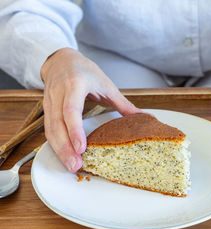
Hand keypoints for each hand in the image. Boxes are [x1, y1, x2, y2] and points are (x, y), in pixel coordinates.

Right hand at [40, 48, 141, 171]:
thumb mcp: (106, 84)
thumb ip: (123, 103)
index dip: (75, 130)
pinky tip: (64, 156)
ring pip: (50, 129)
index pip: (71, 110)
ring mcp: (49, 102)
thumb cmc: (85, 71)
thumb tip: (144, 116)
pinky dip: (55, 144)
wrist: (61, 60)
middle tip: (76, 165)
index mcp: (75, 85)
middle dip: (66, 147)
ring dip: (60, 150)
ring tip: (71, 166)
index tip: (82, 147)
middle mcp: (59, 94)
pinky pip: (48, 129)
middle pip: (58, 124)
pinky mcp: (46, 109)